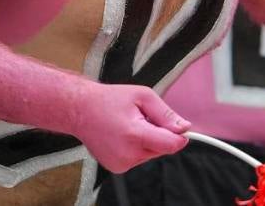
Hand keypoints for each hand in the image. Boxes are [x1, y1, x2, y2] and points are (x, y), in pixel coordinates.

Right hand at [72, 83, 189, 172]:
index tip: (180, 128)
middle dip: (160, 134)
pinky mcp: (117, 168)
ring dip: (148, 141)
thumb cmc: (109, 100)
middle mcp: (128, 154)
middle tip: (143, 118)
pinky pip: (139, 158)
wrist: (80, 110)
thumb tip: (184, 127)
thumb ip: (165, 114)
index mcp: (135, 135)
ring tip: (130, 126)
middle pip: (162, 149)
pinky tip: (123, 136)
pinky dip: (137, 148)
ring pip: (151, 154)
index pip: (171, 145)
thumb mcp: (142, 96)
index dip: (180, 136)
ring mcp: (121, 163)